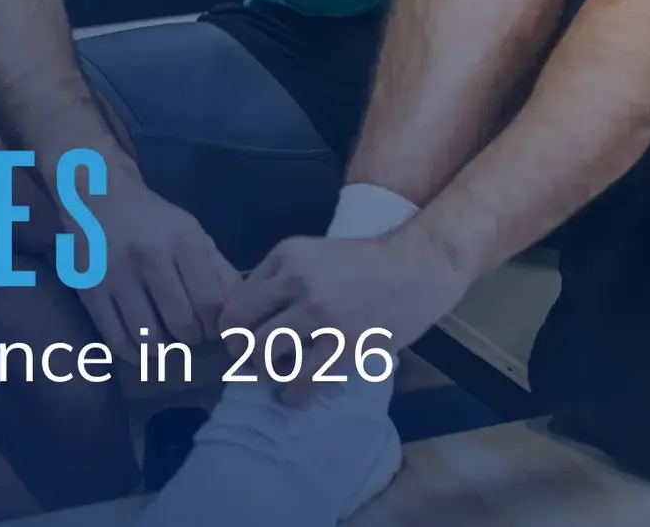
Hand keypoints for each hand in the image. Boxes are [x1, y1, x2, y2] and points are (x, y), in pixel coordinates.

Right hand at [72, 174, 240, 357]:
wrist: (97, 193)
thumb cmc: (152, 219)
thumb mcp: (192, 232)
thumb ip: (218, 271)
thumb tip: (239, 316)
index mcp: (181, 239)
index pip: (211, 302)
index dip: (216, 325)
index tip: (212, 326)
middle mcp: (148, 255)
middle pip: (182, 324)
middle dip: (192, 338)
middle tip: (189, 334)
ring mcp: (115, 274)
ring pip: (148, 338)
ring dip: (164, 350)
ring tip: (166, 342)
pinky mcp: (89, 289)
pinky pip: (115, 338)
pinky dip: (133, 353)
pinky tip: (140, 347)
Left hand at [216, 221, 472, 406]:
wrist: (416, 269)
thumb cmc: (364, 263)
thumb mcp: (313, 253)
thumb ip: (281, 277)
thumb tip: (248, 314)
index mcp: (285, 256)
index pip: (238, 299)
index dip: (233, 324)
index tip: (241, 338)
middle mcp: (295, 281)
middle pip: (241, 327)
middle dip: (240, 350)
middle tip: (251, 360)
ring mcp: (319, 314)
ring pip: (264, 352)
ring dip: (264, 370)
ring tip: (275, 374)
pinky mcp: (343, 343)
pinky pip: (302, 378)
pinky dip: (292, 394)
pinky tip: (294, 396)